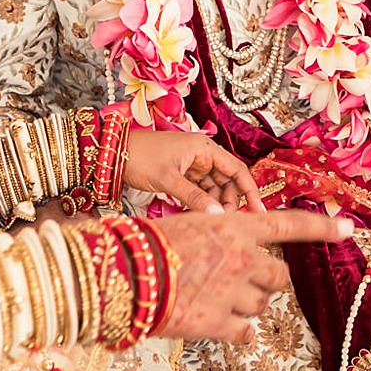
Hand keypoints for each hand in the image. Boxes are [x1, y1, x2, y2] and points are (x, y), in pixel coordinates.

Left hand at [122, 128, 264, 212]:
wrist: (112, 153)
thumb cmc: (140, 158)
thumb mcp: (169, 180)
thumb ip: (194, 198)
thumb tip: (218, 215)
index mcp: (204, 148)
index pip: (237, 170)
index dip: (250, 190)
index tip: (259, 210)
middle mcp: (202, 155)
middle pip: (227, 181)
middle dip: (229, 201)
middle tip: (225, 222)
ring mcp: (191, 165)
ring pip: (213, 188)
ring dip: (214, 204)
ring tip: (210, 220)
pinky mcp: (181, 174)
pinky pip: (199, 190)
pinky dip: (200, 202)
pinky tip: (198, 215)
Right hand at [147, 209, 351, 342]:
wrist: (119, 275)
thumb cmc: (143, 246)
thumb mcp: (186, 225)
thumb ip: (218, 239)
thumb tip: (231, 257)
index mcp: (233, 227)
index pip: (288, 224)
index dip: (322, 227)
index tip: (348, 228)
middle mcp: (241, 258)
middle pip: (279, 276)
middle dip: (265, 282)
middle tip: (237, 283)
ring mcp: (233, 292)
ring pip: (260, 306)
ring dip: (245, 307)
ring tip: (211, 300)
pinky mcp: (219, 324)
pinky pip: (246, 333)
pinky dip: (237, 333)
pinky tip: (217, 325)